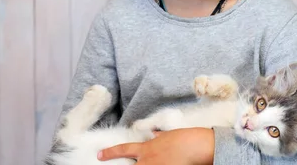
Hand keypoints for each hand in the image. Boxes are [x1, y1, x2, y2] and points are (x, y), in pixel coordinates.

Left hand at [97, 127, 214, 164]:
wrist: (195, 146)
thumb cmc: (185, 138)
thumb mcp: (168, 135)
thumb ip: (159, 137)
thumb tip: (155, 135)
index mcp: (147, 148)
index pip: (123, 150)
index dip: (110, 153)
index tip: (100, 155)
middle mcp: (147, 160)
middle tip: (117, 163)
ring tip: (154, 162)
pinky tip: (166, 164)